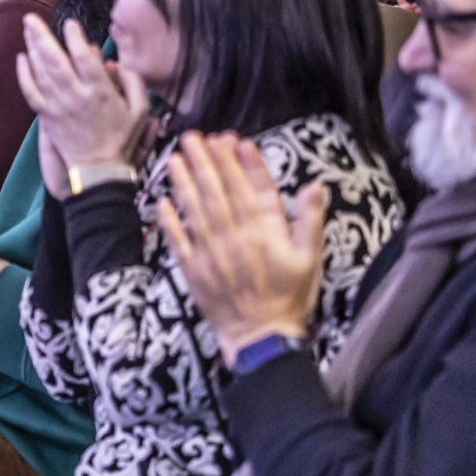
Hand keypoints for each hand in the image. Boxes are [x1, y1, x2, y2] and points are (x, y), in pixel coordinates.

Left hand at [14, 14, 148, 195]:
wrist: (99, 170)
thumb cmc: (121, 138)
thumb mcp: (140, 110)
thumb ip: (133, 81)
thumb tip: (113, 62)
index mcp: (100, 92)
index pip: (84, 59)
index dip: (75, 38)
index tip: (70, 24)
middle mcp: (76, 96)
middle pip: (54, 60)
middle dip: (41, 36)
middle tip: (30, 17)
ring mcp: (58, 106)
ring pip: (40, 72)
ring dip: (32, 48)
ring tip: (27, 28)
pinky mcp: (46, 116)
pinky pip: (31, 92)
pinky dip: (24, 75)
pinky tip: (21, 59)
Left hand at [154, 132, 326, 365]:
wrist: (262, 339)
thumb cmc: (290, 298)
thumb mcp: (310, 259)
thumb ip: (309, 220)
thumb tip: (314, 185)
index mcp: (264, 233)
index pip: (251, 189)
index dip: (240, 163)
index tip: (231, 139)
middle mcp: (235, 239)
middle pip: (218, 193)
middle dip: (205, 162)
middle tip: (194, 136)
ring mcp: (211, 254)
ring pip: (195, 210)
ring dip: (184, 182)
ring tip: (176, 156)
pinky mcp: (193, 270)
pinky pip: (178, 240)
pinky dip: (169, 220)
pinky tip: (162, 199)